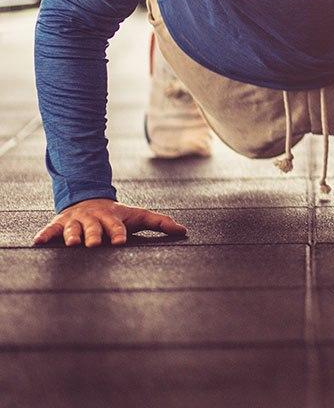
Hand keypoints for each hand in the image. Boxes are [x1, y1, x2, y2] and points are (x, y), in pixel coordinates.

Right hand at [32, 198, 187, 246]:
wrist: (89, 200)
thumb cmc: (117, 215)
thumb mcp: (138, 216)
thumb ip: (160, 223)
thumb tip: (184, 231)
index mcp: (112, 218)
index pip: (116, 227)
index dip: (118, 233)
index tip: (120, 241)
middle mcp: (93, 219)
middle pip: (94, 228)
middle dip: (94, 235)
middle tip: (94, 244)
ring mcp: (76, 221)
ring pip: (72, 230)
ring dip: (72, 236)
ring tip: (71, 244)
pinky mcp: (60, 224)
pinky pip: (50, 230)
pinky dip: (44, 235)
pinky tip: (38, 242)